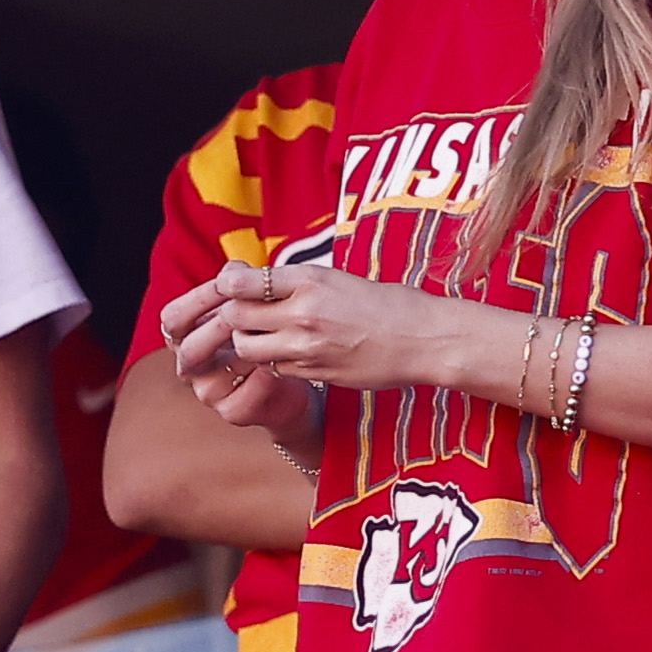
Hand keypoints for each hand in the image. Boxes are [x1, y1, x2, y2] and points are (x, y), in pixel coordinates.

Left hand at [179, 261, 492, 394]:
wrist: (424, 338)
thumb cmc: (387, 303)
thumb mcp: (338, 280)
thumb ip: (295, 283)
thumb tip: (251, 279)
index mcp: (310, 279)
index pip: (242, 283)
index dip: (227, 287)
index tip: (230, 288)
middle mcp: (303, 312)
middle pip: (236, 316)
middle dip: (232, 317)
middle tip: (240, 316)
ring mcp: (307, 346)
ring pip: (248, 347)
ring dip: (247, 343)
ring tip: (263, 336)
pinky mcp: (314, 373)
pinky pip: (274, 369)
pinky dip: (272, 363)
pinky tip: (288, 355)